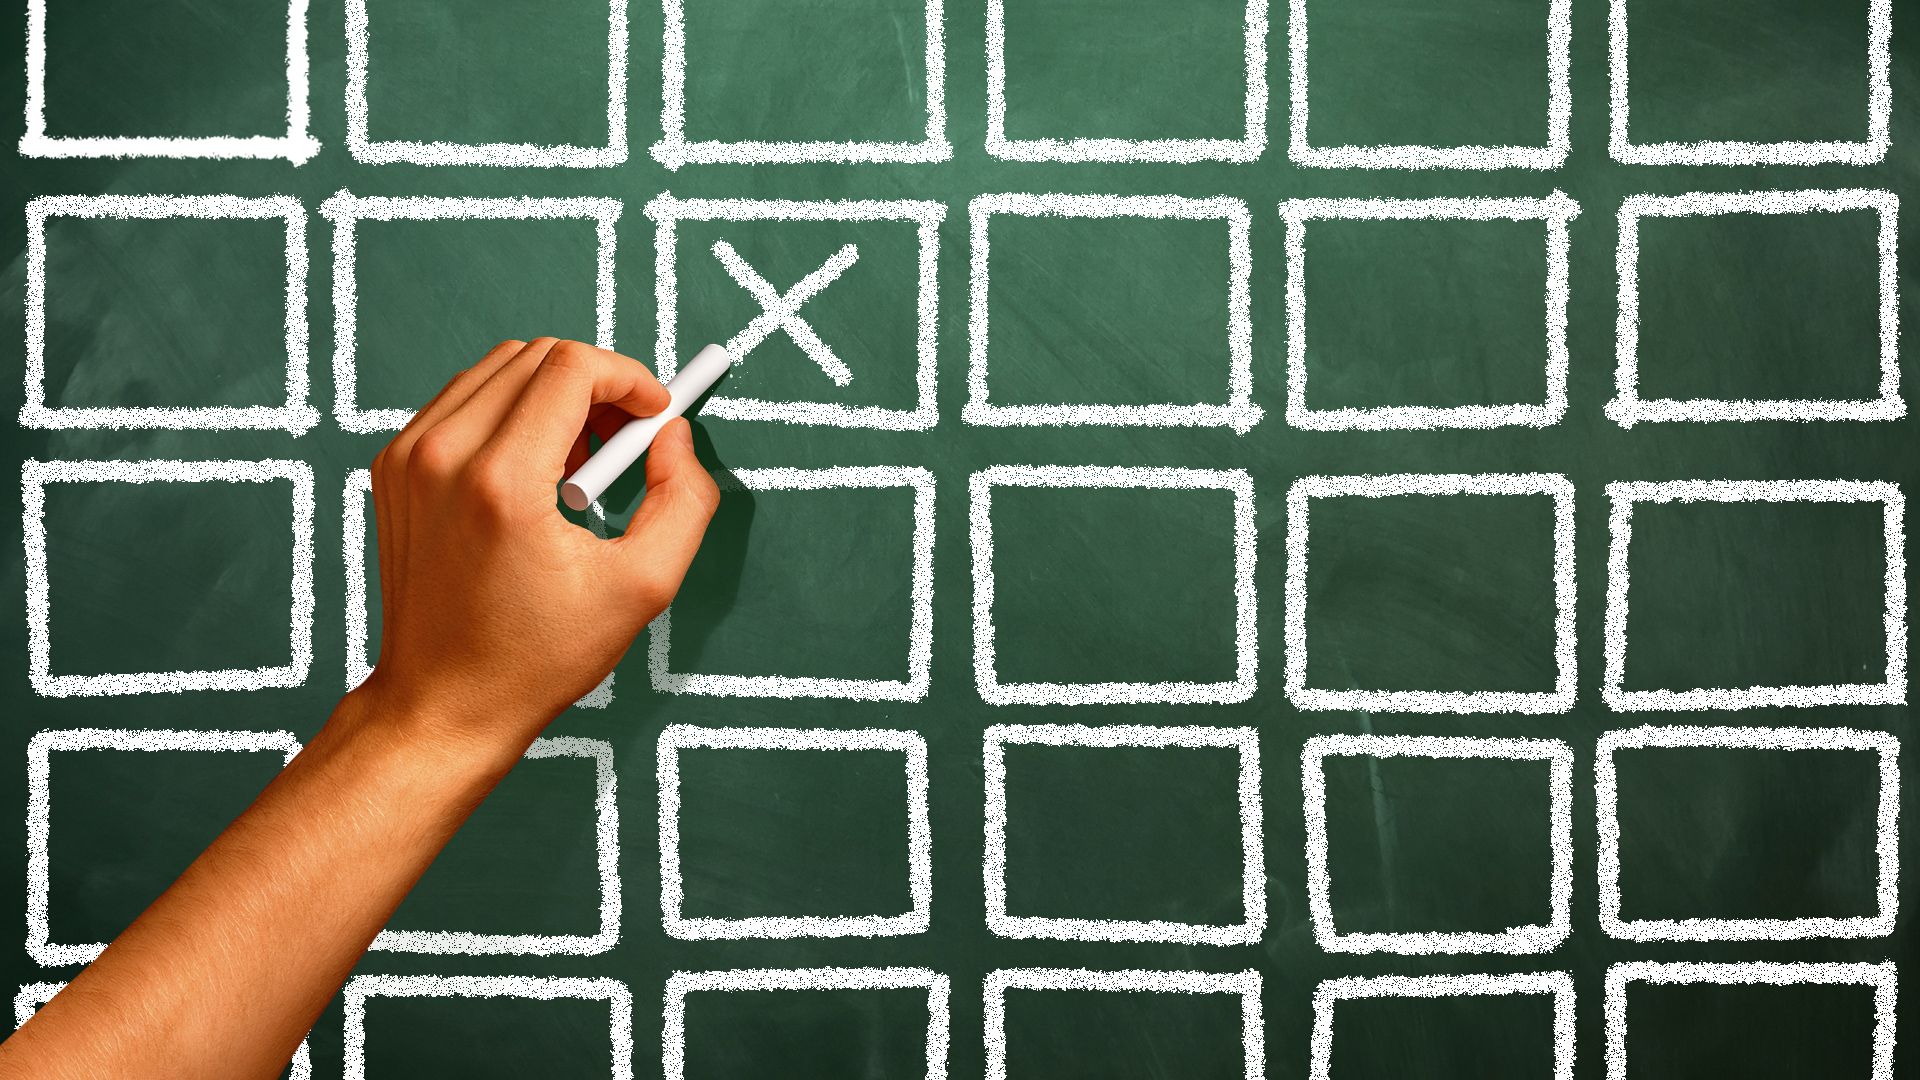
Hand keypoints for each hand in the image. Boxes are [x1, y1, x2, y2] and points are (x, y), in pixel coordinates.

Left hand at [362, 338, 718, 747]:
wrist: (443, 702)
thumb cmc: (536, 656)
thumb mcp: (643, 588)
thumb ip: (684, 501)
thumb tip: (675, 437)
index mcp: (500, 484)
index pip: (570, 368)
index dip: (629, 378)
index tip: (655, 414)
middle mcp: (443, 457)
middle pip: (536, 356)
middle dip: (596, 384)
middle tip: (625, 439)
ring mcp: (408, 458)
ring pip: (498, 369)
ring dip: (553, 396)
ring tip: (578, 463)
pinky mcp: (393, 467)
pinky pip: (463, 400)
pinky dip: (510, 414)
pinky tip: (534, 473)